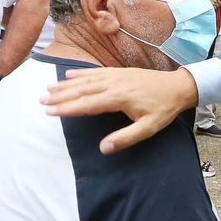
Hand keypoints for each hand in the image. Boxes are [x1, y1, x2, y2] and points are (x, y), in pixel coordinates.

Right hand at [42, 67, 199, 152]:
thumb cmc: (164, 109)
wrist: (179, 86)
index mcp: (119, 98)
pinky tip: (69, 76)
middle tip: (41, 101)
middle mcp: (114, 84)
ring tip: (48, 89)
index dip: (67, 109)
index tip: (50, 112)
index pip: (87, 104)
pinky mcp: (120, 72)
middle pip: (82, 90)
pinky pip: (96, 72)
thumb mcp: (149, 128)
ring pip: (86, 80)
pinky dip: (81, 74)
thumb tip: (103, 148)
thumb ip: (126, 138)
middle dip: (60, 96)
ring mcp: (116, 76)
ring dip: (66, 85)